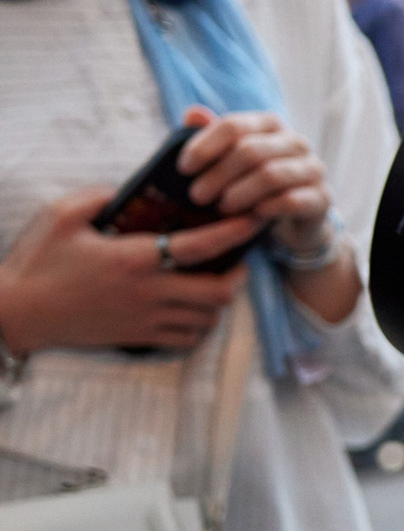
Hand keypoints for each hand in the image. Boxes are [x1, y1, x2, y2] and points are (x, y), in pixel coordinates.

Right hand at [0, 187, 255, 353]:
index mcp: (133, 258)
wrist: (18, 312)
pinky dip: (200, 327)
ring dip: (220, 302)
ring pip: (207, 319)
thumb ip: (98, 196)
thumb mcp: (61, 216)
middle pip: (217, 292)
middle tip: (239, 262)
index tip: (253, 222)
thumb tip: (127, 190)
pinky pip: (187, 340)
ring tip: (218, 284)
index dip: (233, 234)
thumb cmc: (38, 262)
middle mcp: (147, 292)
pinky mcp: (138, 338)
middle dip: (237, 277)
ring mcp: (145, 319)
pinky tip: (195, 311)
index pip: (199, 247)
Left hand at [176, 104, 335, 255]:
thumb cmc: (254, 183)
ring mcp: (313, 169)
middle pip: (250, 151)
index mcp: (270, 125)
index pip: (233, 126)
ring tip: (221, 208)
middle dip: (218, 175)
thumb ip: (213, 137)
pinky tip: (250, 216)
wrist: (294, 218)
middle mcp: (295, 142)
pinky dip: (266, 208)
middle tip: (196, 196)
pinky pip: (291, 200)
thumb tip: (192, 113)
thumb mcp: (231, 159)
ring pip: (270, 175)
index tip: (183, 169)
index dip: (204, 146)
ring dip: (239, 193)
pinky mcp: (322, 197)